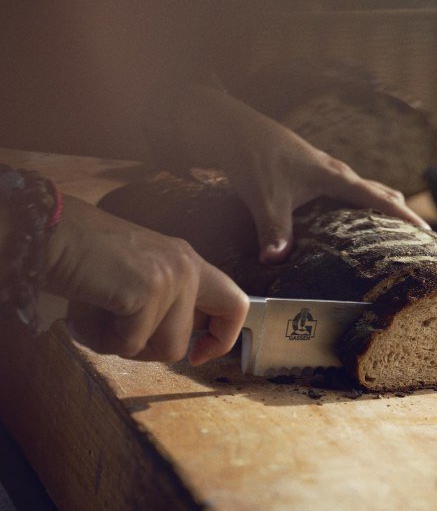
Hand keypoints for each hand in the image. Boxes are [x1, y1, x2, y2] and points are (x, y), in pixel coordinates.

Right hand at [44, 195, 248, 364]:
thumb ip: (163, 301)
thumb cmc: (84, 258)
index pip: (235, 303)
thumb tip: (176, 344)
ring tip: (94, 318)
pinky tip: (84, 315)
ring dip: (122, 345)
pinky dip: (101, 339)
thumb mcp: (138, 275)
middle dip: (162, 350)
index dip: (224, 337)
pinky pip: (131, 344)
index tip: (199, 354)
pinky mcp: (148, 290)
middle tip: (126, 340)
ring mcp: (171, 277)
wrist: (51, 232)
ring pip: (164, 348)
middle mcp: (187, 266)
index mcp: (187, 261)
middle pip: (190, 338)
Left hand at [176, 84, 430, 263]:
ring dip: (381, 209)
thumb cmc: (254, 159)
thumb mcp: (265, 197)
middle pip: (380, 192)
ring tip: (394, 235)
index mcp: (335, 177)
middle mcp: (337, 172)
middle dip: (401, 214)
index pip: (379, 198)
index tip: (428, 232)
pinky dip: (360, 206)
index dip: (405, 216)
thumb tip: (275, 261)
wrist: (234, 129)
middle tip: (419, 240)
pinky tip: (351, 223)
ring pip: (365, 190)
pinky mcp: (314, 173)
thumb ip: (274, 229)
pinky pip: (348, 192)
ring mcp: (326, 171)